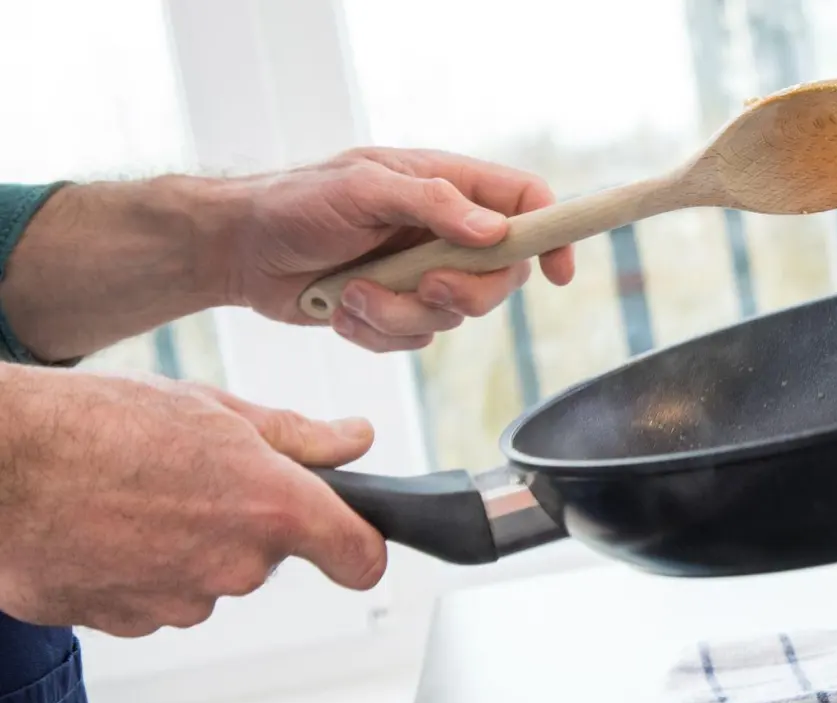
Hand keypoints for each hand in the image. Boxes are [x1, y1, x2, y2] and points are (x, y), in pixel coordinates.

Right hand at [0, 367, 386, 636]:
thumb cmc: (94, 424)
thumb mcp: (211, 407)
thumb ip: (295, 434)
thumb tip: (355, 439)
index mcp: (273, 507)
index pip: (359, 557)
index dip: (359, 549)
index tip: (353, 542)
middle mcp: (237, 565)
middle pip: (267, 556)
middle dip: (240, 521)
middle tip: (186, 476)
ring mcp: (181, 602)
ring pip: (207, 577)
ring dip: (184, 545)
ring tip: (130, 495)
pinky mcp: (129, 624)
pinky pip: (155, 597)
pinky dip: (137, 570)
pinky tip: (100, 527)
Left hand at [228, 147, 577, 351]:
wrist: (235, 251)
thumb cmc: (293, 203)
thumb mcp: (361, 188)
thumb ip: (432, 204)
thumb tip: (495, 229)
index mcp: (447, 186)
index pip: (526, 203)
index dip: (553, 234)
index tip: (558, 272)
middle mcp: (443, 231)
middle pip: (501, 277)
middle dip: (463, 293)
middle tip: (424, 285)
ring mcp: (420, 274)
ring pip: (452, 318)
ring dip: (400, 313)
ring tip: (353, 291)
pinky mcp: (394, 310)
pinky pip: (413, 339)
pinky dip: (375, 331)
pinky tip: (341, 307)